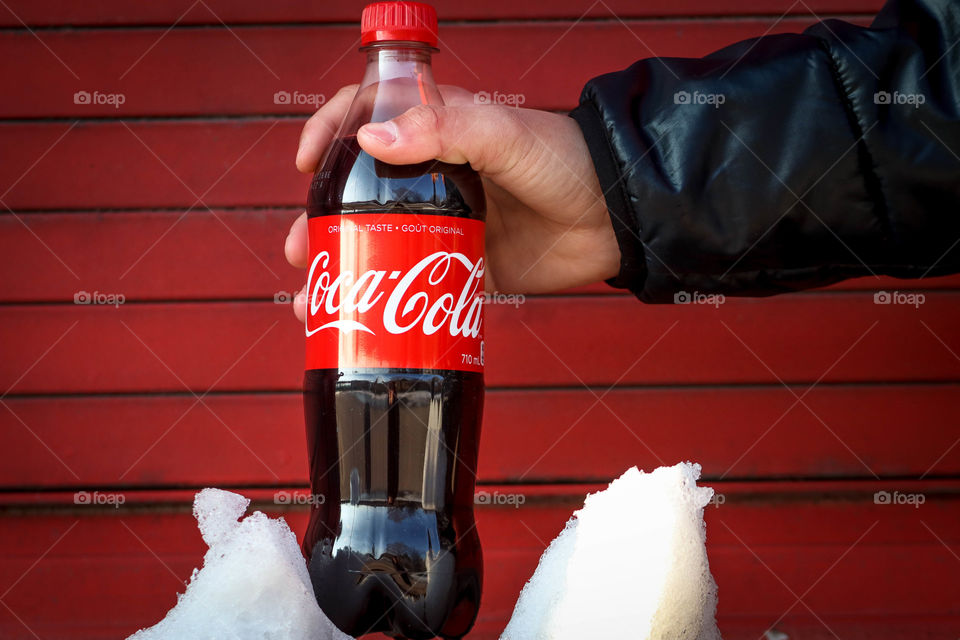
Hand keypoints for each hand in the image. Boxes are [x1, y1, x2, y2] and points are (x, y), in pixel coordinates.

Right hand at [285, 84, 620, 320]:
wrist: (615, 221)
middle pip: (359, 193)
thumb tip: (372, 139)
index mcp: (438, 128)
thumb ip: (445, 127)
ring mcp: (445, 224)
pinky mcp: (462, 268)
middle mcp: (434, 175)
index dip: (331, 133)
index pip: (369, 117)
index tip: (307, 164)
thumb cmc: (565, 162)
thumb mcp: (504, 133)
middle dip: (321, 222)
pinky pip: (411, 286)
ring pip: (377, 245)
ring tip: (313, 302)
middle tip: (302, 251)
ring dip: (340, 271)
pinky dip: (381, 306)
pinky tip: (355, 325)